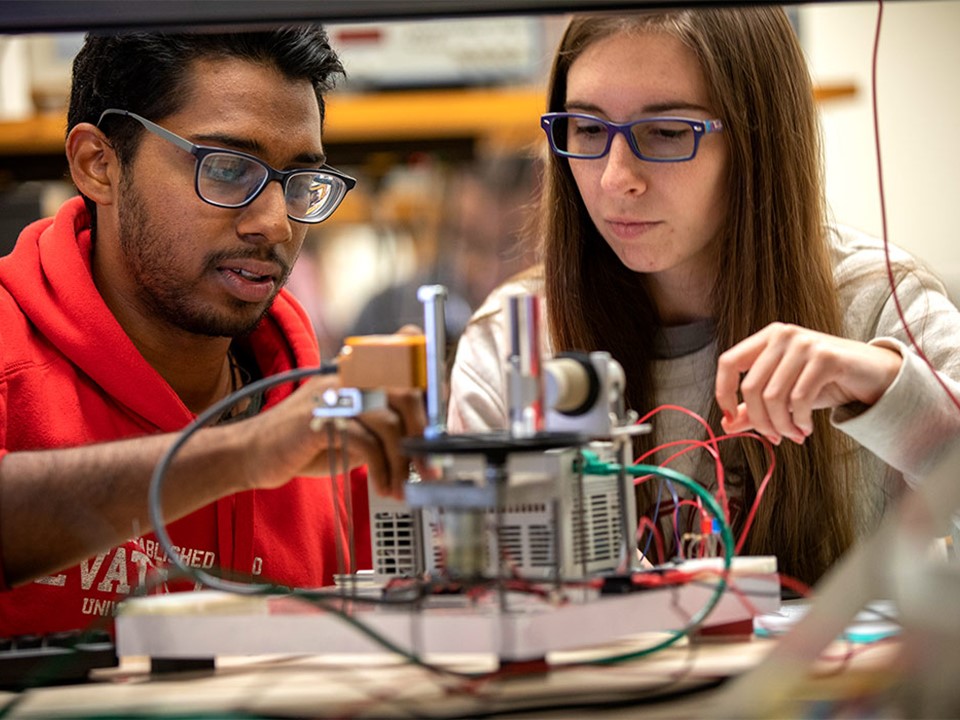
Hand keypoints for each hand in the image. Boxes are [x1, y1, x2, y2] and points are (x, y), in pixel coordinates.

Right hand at [239, 374, 426, 498]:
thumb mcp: (356, 426)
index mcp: (358, 368)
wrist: (253, 453)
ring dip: (402, 462)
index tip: (437, 419)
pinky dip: (382, 470)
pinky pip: (366, 442)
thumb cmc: (308, 442)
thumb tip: (429, 434)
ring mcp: (333, 393)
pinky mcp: (319, 419)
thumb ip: (387, 421)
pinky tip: (383, 486)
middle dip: (423, 434)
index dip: (430, 379)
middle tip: (428, 467)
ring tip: (401, 485)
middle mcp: (348, 373)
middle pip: (407, 390)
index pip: (406, 348)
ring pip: (389, 421)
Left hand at [715, 323, 901, 443]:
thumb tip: (726, 426)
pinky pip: (799, 398)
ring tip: (793, 435)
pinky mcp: (826, 357)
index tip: (730, 419)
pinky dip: (799, 421)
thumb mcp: (784, 394)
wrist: (873, 375)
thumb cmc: (825, 382)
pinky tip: (806, 428)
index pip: (728, 362)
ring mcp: (805, 343)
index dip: (723, 392)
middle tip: (774, 438)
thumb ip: (754, 407)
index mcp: (767, 338)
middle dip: (760, 421)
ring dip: (781, 425)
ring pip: (774, 397)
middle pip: (751, 387)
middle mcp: (783, 335)